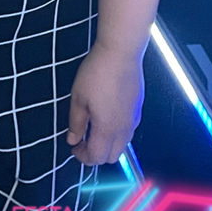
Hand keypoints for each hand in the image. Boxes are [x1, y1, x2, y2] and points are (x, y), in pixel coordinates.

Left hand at [66, 45, 144, 164]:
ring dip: (108, 145)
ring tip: (94, 129)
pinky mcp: (138, 109)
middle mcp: (124, 128)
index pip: (96, 157)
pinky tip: (107, 117)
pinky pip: (129, 131)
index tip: (74, 147)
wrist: (120, 53)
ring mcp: (134, 119)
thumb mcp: (78, 97)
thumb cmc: (97, 72)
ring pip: (123, 145)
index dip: (82, 157)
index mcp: (107, 128)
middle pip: (112, 157)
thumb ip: (76, 123)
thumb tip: (73, 139)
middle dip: (96, 154)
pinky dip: (117, 133)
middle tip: (82, 141)